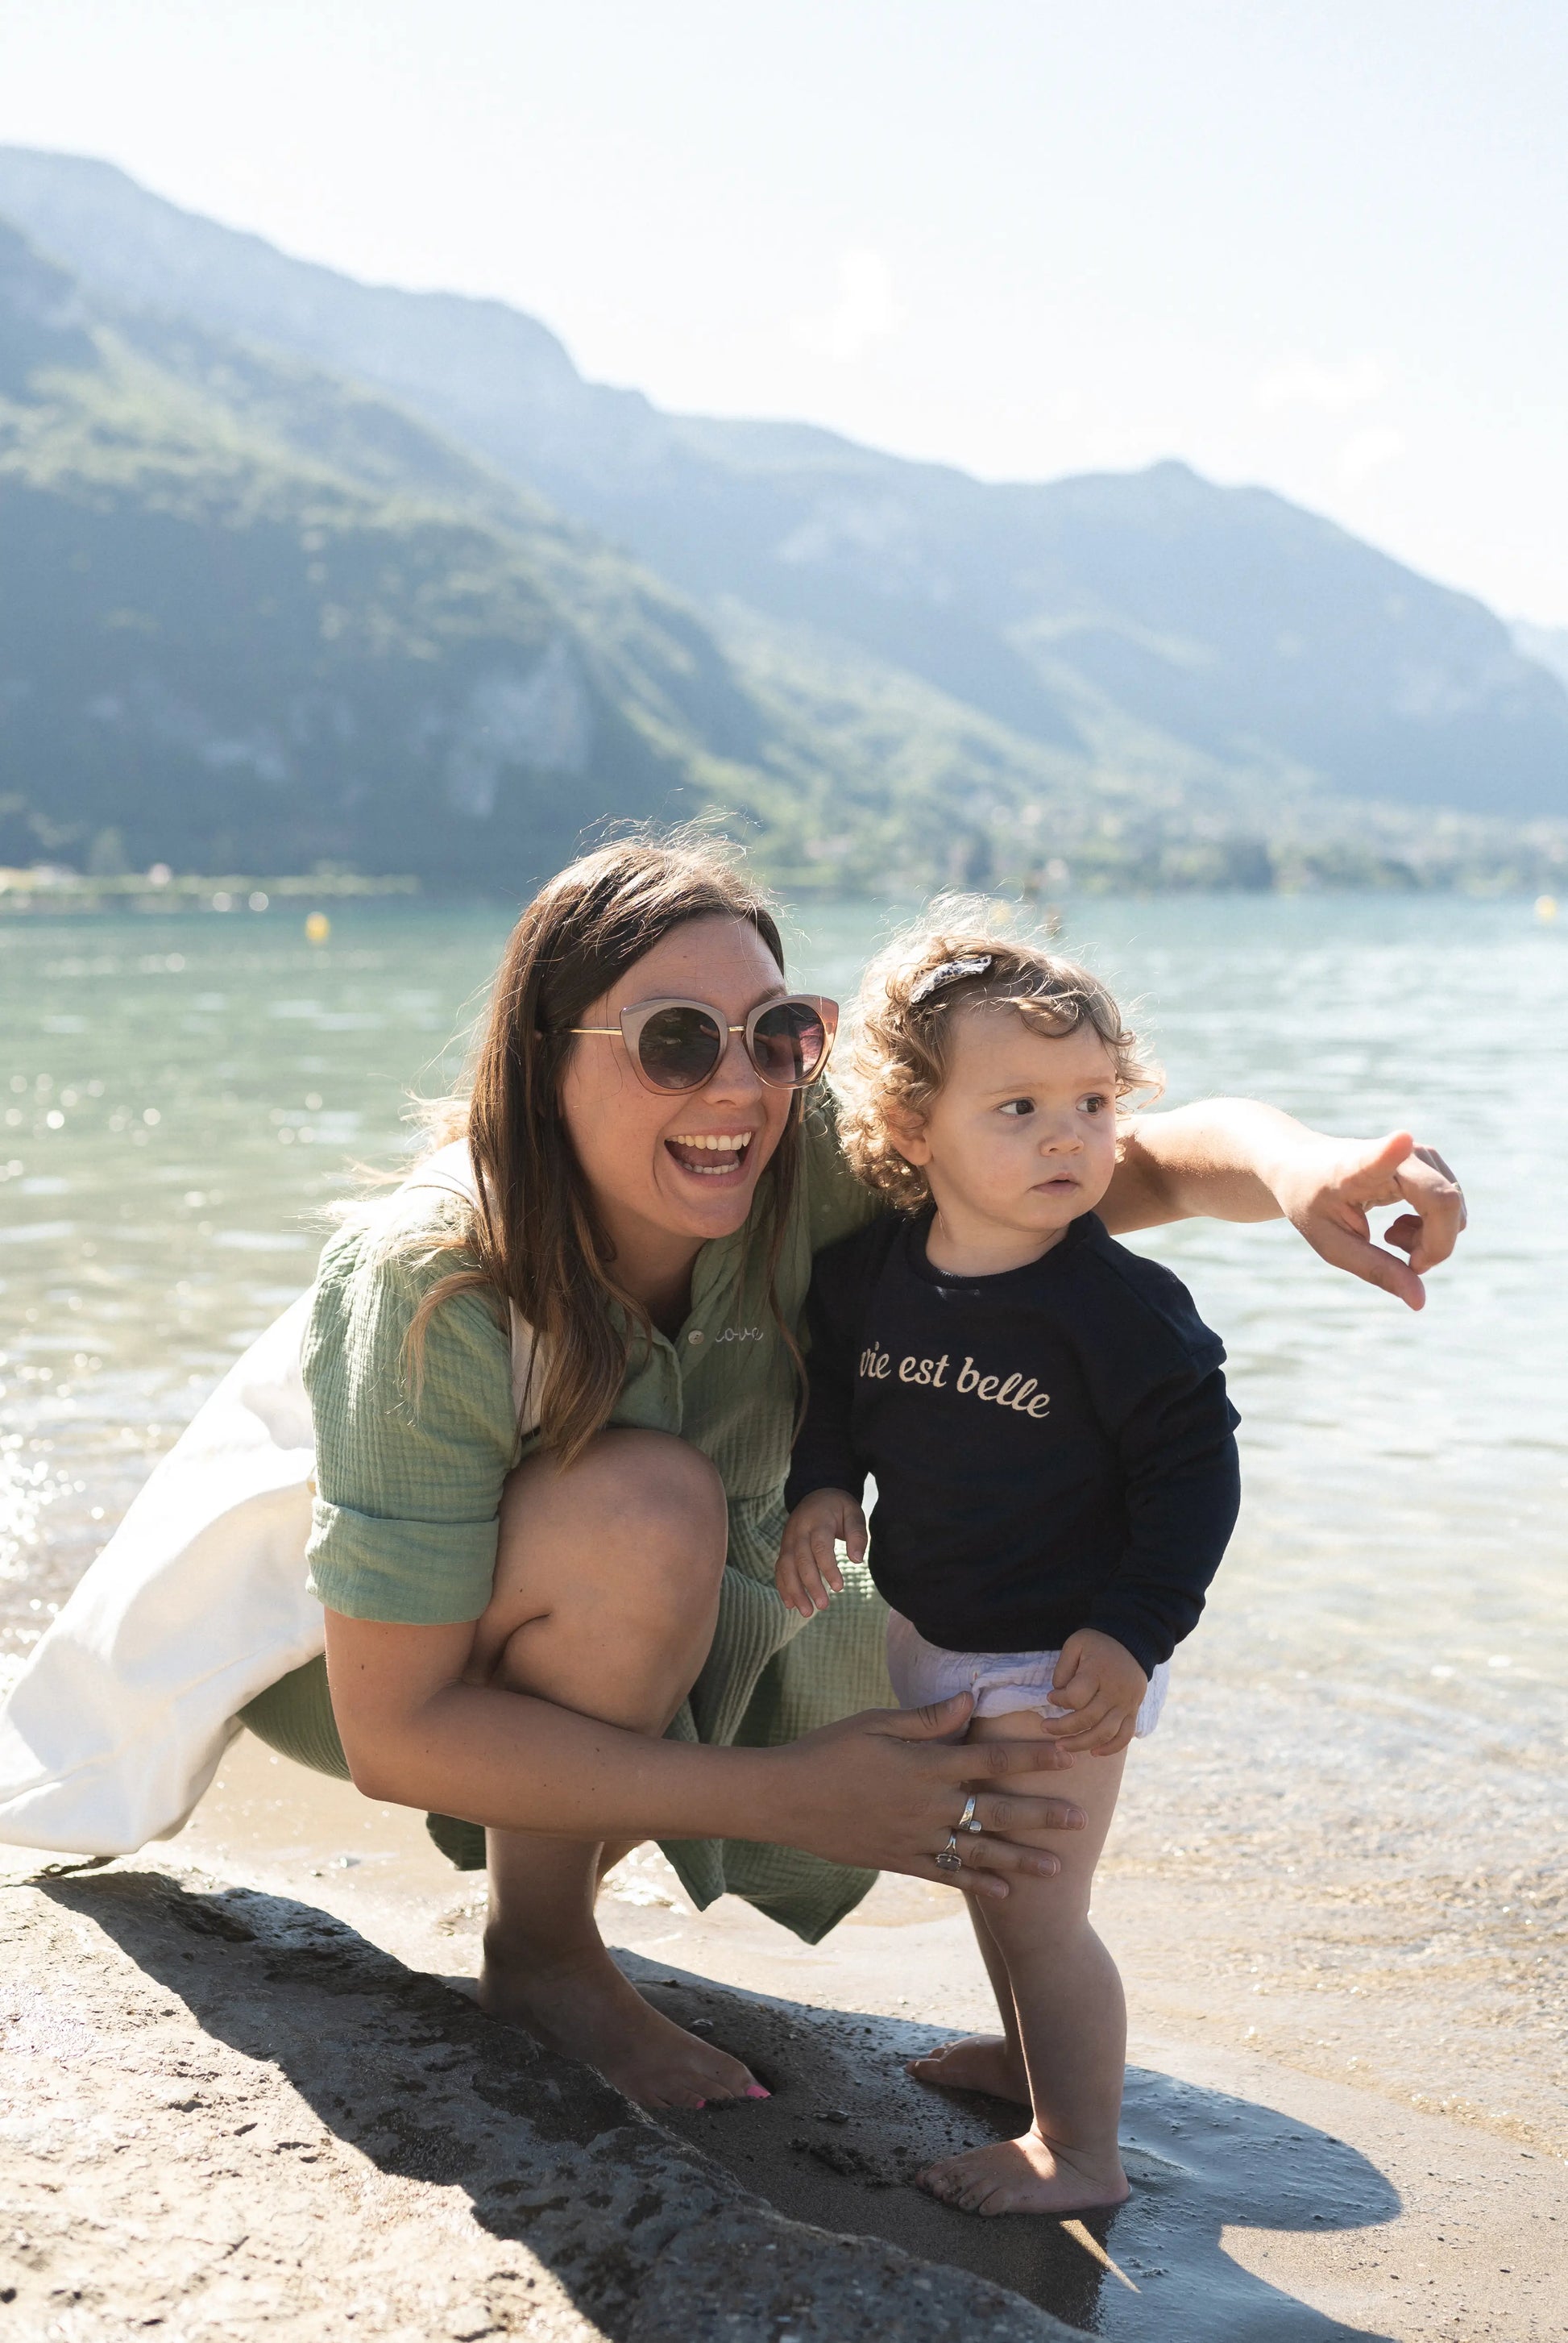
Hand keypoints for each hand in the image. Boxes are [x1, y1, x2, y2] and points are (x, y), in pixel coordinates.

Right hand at [775, 1692, 1085, 1899]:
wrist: (787, 1799)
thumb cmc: (830, 1750)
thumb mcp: (876, 1722)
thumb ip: (927, 1718)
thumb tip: (970, 1700)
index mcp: (927, 1765)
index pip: (992, 1759)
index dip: (1032, 1756)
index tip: (1066, 1755)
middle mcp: (929, 1805)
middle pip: (997, 1810)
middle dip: (1042, 1815)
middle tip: (1081, 1819)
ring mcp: (916, 1837)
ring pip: (980, 1850)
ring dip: (1021, 1858)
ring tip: (1057, 1867)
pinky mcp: (900, 1860)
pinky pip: (947, 1874)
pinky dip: (978, 1883)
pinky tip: (1005, 1891)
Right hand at [776, 1486, 867, 1617]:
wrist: (815, 1493)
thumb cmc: (839, 1507)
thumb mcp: (853, 1513)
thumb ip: (857, 1534)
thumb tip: (857, 1560)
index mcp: (817, 1521)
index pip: (820, 1547)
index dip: (828, 1568)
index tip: (839, 1587)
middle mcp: (798, 1531)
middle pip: (801, 1560)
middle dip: (811, 1585)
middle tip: (823, 1606)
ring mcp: (788, 1540)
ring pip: (786, 1567)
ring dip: (794, 1590)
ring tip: (806, 1612)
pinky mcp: (784, 1548)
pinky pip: (779, 1569)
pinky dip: (783, 1586)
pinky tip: (790, 1604)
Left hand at [1040, 1629, 1148, 1755]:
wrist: (1132, 1642)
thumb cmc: (1098, 1643)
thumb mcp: (1075, 1644)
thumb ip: (1063, 1668)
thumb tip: (1058, 1693)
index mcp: (1098, 1673)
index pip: (1076, 1697)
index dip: (1059, 1701)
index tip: (1050, 1697)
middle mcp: (1114, 1691)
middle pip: (1088, 1719)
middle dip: (1063, 1728)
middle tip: (1045, 1728)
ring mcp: (1126, 1704)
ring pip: (1105, 1733)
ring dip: (1081, 1744)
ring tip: (1062, 1746)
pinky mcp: (1133, 1711)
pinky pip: (1125, 1736)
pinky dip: (1111, 1748)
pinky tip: (1094, 1752)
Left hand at [1270, 1128, 1465, 1310]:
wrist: (1304, 1166)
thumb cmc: (1312, 1203)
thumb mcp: (1332, 1244)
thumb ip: (1375, 1269)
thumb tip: (1420, 1302)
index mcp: (1355, 1167)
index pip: (1379, 1156)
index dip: (1393, 1151)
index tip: (1401, 1140)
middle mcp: (1398, 1152)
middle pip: (1445, 1203)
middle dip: (1433, 1247)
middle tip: (1404, 1263)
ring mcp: (1421, 1154)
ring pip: (1454, 1209)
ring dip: (1431, 1241)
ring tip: (1390, 1238)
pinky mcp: (1432, 1162)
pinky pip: (1453, 1207)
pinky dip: (1433, 1230)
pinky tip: (1399, 1228)